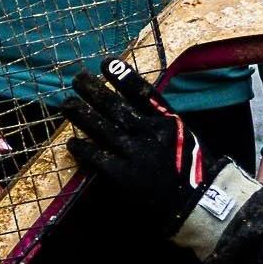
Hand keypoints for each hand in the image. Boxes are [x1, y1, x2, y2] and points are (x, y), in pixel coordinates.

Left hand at [63, 58, 214, 230]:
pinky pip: (97, 157)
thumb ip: (160, 119)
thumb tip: (135, 103)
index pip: (141, 91)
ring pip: (102, 128)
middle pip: (116, 106)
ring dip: (82, 114)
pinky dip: (83, 149)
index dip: (122, 75)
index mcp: (167, 119)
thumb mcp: (183, 134)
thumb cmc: (189, 167)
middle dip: (94, 90)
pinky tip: (72, 142)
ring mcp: (135, 153)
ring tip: (67, 103)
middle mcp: (150, 132)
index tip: (105, 63)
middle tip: (77, 79)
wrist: (195, 201)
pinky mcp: (124, 175)